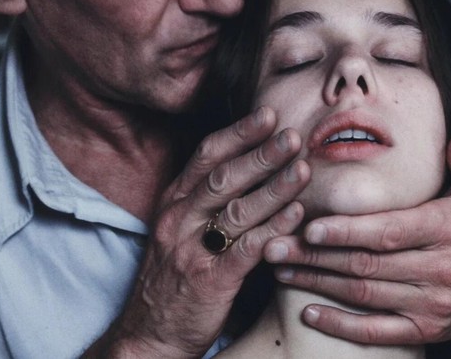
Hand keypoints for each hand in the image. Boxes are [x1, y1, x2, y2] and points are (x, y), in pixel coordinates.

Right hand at [96, 107, 309, 357]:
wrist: (148, 335)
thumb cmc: (173, 279)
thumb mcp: (179, 230)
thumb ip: (206, 200)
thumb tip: (249, 165)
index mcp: (174, 203)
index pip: (205, 157)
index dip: (238, 134)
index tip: (268, 115)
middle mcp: (179, 221)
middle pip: (223, 177)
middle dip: (260, 153)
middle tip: (292, 136)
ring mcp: (192, 251)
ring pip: (236, 210)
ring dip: (274, 187)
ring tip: (303, 169)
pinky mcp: (209, 282)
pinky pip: (245, 250)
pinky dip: (273, 230)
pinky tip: (296, 215)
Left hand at [264, 117, 450, 346]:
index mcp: (448, 229)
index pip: (389, 231)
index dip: (347, 231)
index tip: (309, 227)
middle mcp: (441, 270)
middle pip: (367, 264)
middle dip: (315, 256)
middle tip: (274, 245)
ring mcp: (433, 306)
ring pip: (364, 295)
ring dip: (317, 283)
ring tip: (280, 268)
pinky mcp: (425, 332)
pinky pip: (376, 332)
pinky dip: (340, 326)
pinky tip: (308, 312)